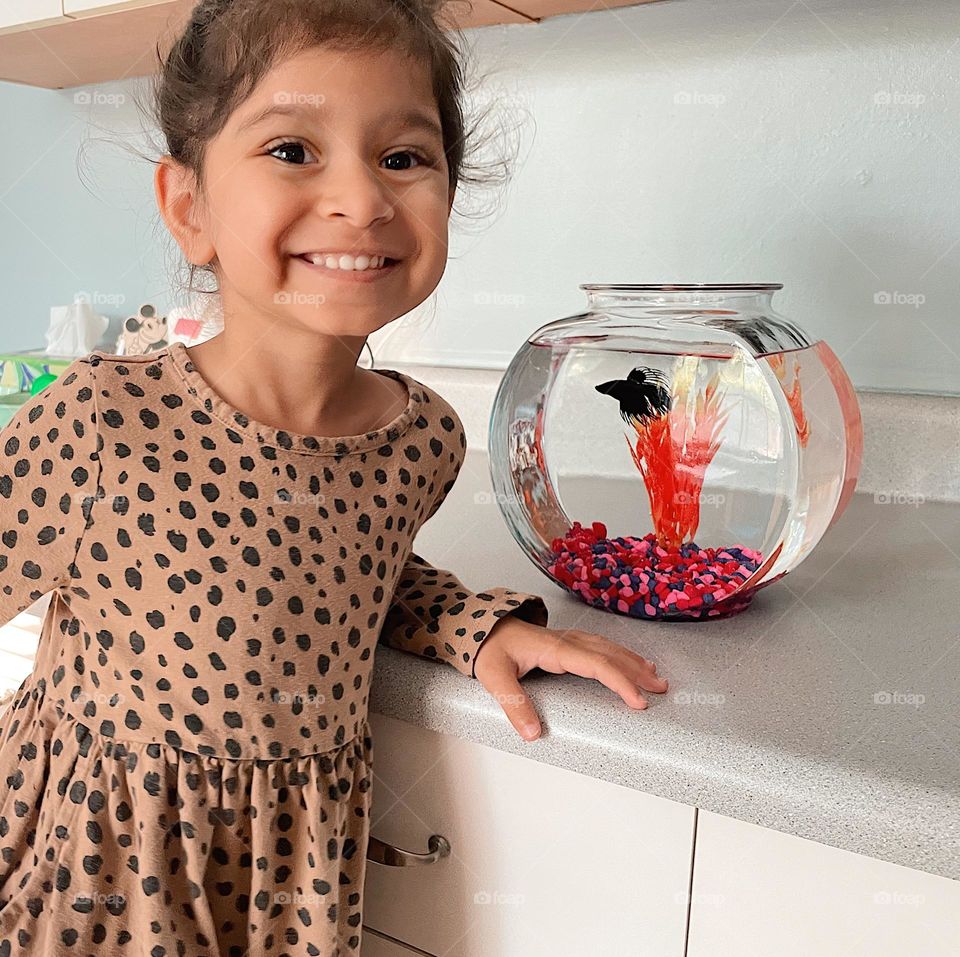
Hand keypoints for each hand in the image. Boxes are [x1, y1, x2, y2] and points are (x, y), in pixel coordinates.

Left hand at [473, 616, 667, 741]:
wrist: (480, 624)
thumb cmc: (488, 648)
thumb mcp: (494, 678)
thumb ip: (514, 704)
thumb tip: (533, 733)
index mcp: (555, 649)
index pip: (596, 664)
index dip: (620, 682)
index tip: (638, 701)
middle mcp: (566, 641)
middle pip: (610, 654)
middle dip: (637, 671)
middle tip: (661, 689)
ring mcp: (567, 639)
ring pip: (608, 647)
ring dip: (632, 661)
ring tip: (655, 676)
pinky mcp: (565, 642)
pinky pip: (599, 646)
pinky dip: (619, 654)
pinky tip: (628, 661)